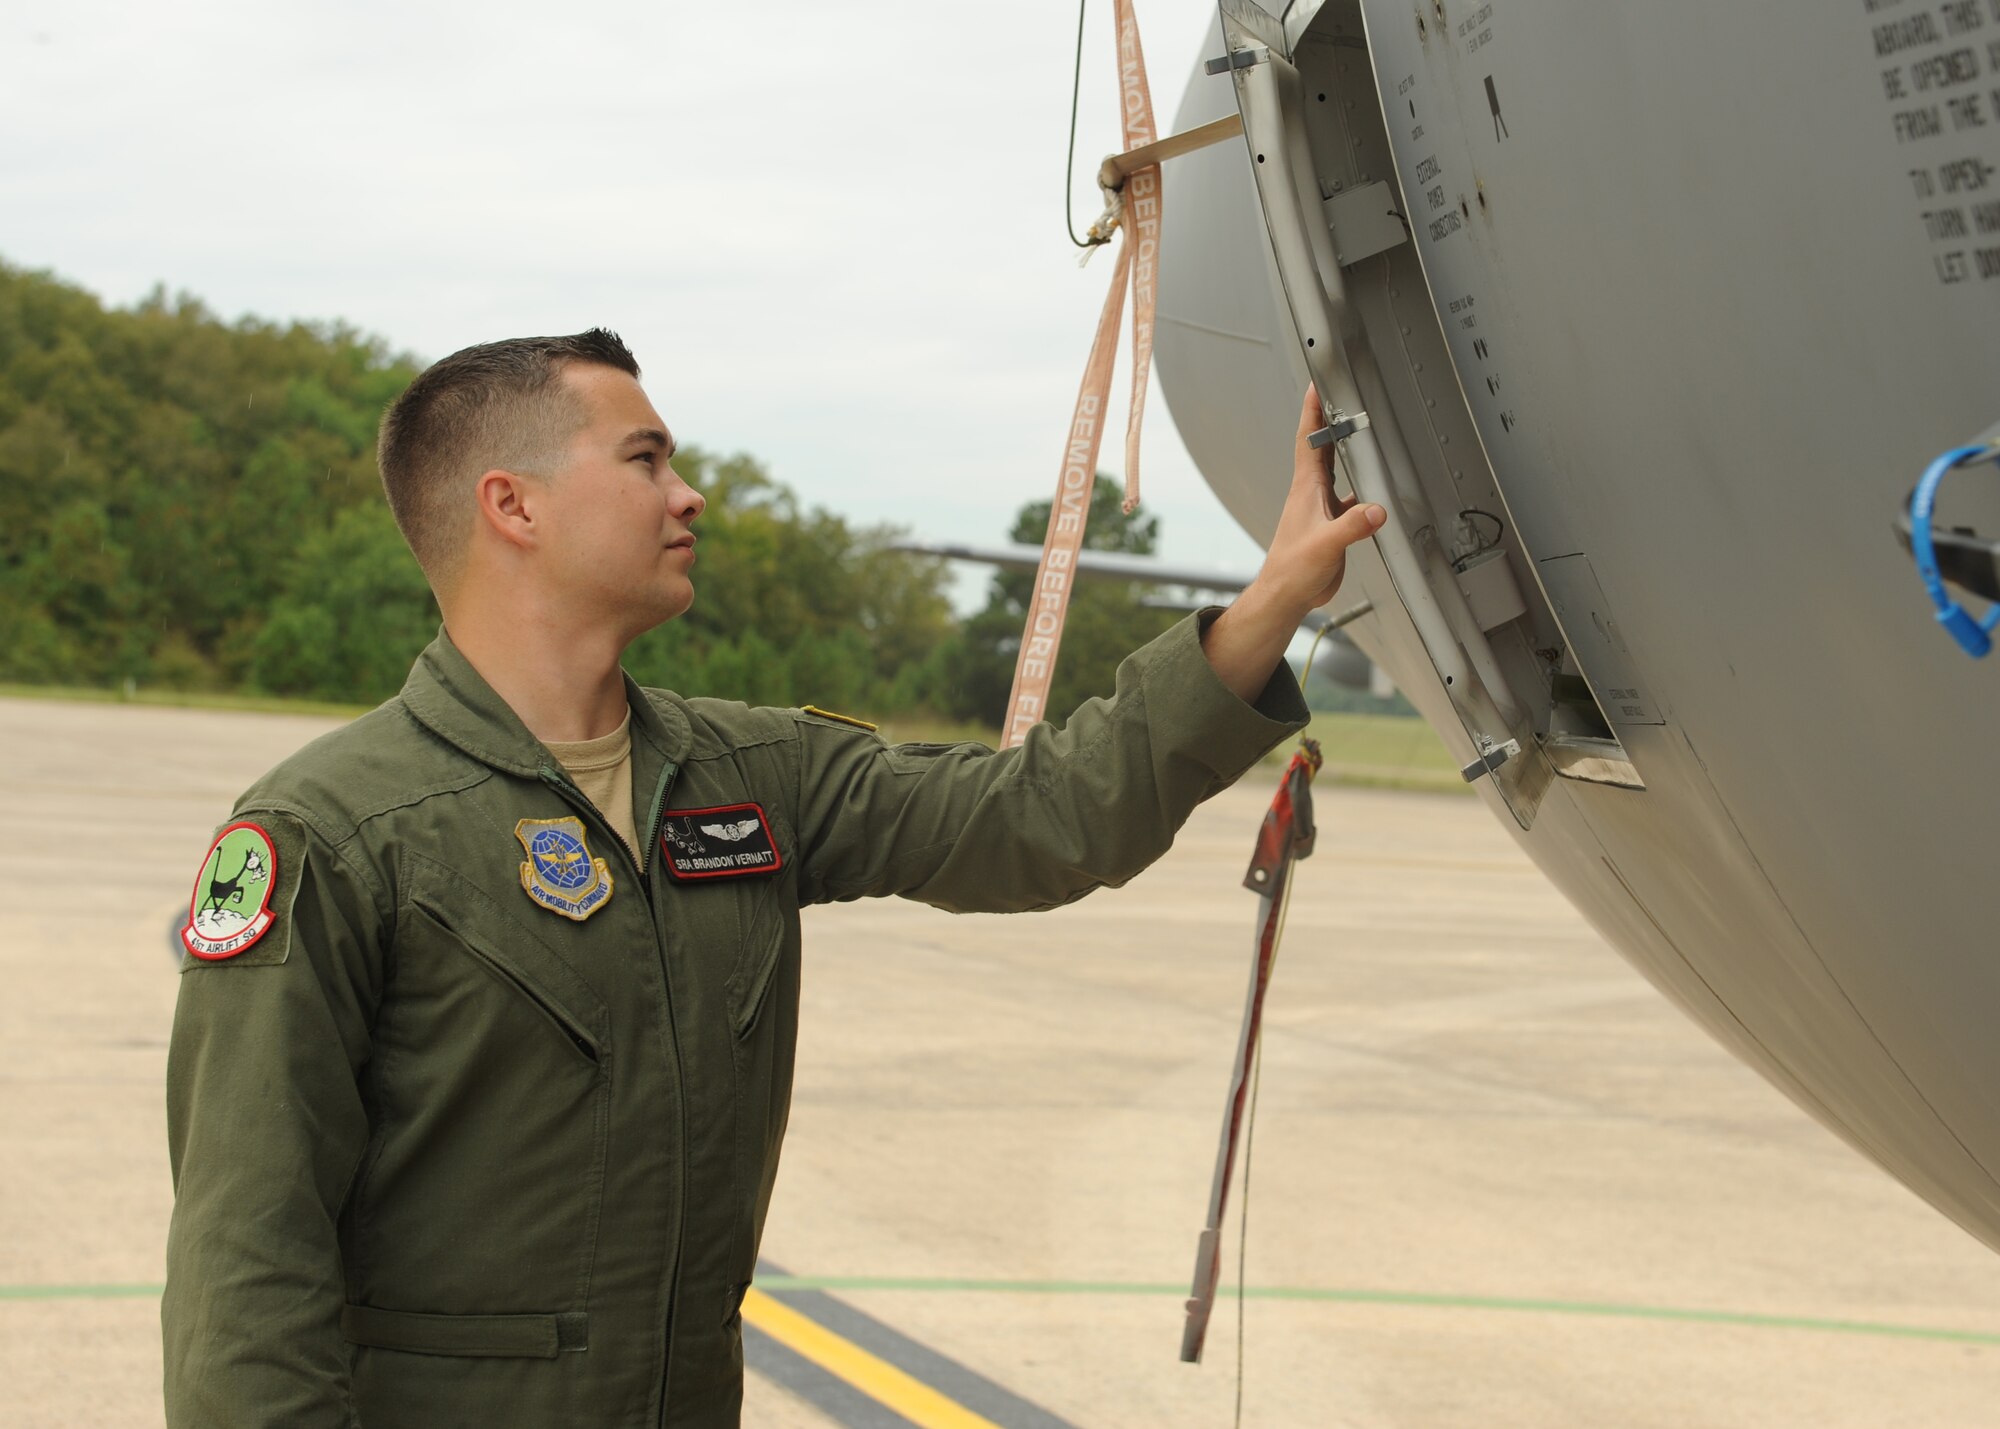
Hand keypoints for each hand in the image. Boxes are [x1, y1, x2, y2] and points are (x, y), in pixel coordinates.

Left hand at [1199, 387, 1386, 702]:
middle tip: (1342, 393)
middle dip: (1331, 418)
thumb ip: (1351, 527)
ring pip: (1336, 469)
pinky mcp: (1331, 525)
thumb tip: (1376, 510)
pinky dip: (1360, 488)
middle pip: (1323, 446)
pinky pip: (1348, 497)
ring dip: (1346, 449)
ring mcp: (1321, 508)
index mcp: (1307, 489)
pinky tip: (1373, 490)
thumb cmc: (1292, 571)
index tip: (1317, 383)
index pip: (1309, 439)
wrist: (1285, 596)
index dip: (1313, 410)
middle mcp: (1312, 493)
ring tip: (1361, 429)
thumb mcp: (1325, 546)